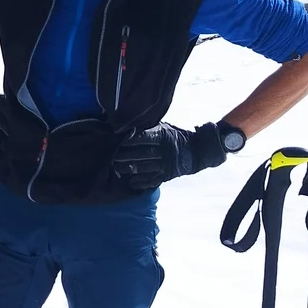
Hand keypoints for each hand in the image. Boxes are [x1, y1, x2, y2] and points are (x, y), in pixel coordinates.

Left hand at [112, 121, 226, 190]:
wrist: (197, 151)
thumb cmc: (175, 136)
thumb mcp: (164, 127)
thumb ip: (148, 128)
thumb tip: (127, 125)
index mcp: (163, 136)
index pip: (143, 137)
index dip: (128, 139)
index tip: (115, 138)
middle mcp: (164, 151)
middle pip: (141, 153)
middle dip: (124, 155)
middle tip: (110, 155)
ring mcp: (165, 165)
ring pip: (144, 168)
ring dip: (128, 168)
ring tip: (116, 167)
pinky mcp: (167, 176)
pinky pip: (152, 180)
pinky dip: (141, 182)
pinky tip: (131, 182)